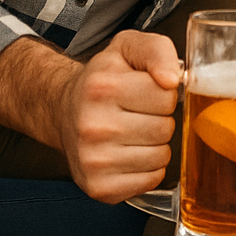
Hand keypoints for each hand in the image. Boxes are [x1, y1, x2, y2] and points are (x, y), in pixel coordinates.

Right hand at [57, 30, 181, 202]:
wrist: (63, 110)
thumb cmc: (102, 80)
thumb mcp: (128, 48)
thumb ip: (157, 50)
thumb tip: (172, 79)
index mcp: (102, 88)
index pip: (167, 95)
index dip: (163, 92)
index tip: (145, 91)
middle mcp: (92, 126)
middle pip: (165, 128)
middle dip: (159, 118)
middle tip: (137, 112)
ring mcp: (93, 160)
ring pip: (161, 156)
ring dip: (155, 144)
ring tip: (132, 131)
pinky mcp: (98, 187)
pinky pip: (151, 179)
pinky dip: (148, 168)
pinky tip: (128, 152)